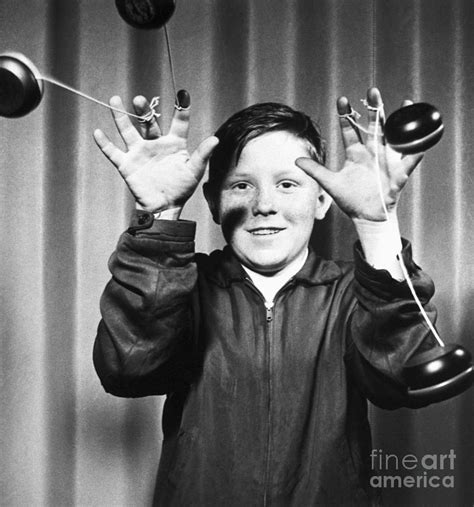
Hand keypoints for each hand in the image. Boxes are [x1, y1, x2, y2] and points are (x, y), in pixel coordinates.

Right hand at [93, 91, 218, 213]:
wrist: (164, 206)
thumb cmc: (181, 189)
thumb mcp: (194, 171)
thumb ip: (202, 155)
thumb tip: (215, 139)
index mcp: (174, 143)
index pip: (178, 123)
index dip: (181, 109)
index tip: (183, 95)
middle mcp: (155, 143)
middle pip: (148, 123)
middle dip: (144, 111)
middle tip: (139, 100)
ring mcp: (140, 152)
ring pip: (128, 131)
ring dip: (120, 117)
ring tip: (115, 100)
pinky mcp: (127, 164)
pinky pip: (113, 152)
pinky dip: (105, 144)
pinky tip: (98, 133)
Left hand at [296, 87, 423, 220]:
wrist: (366, 216)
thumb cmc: (350, 199)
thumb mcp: (331, 183)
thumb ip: (315, 170)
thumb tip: (296, 159)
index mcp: (355, 154)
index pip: (349, 130)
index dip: (346, 116)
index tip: (341, 100)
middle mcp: (372, 152)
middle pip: (374, 126)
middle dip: (374, 109)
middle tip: (372, 91)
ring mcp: (386, 160)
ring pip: (394, 136)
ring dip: (400, 120)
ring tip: (405, 103)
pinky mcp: (399, 172)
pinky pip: (411, 159)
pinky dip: (417, 150)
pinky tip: (423, 137)